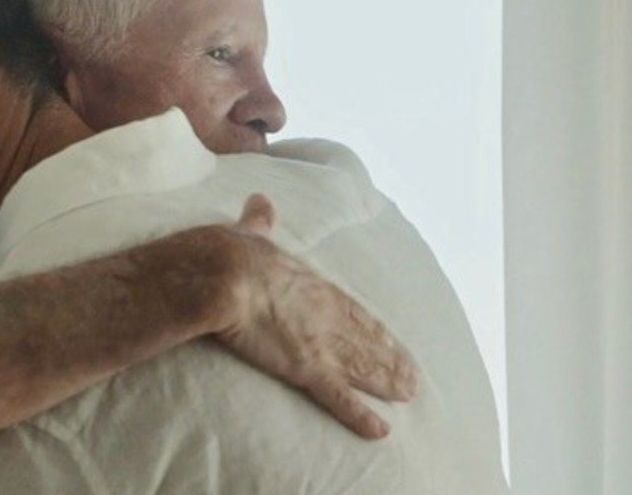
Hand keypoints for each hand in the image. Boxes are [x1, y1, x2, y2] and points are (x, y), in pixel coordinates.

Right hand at [215, 194, 416, 439]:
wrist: (220, 275)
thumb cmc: (230, 254)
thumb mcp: (249, 233)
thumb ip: (259, 222)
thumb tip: (259, 201)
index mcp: (310, 285)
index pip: (350, 310)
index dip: (372, 328)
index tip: (390, 340)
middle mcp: (324, 315)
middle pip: (365, 341)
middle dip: (389, 360)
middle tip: (411, 376)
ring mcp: (319, 343)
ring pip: (362, 368)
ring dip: (386, 383)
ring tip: (407, 396)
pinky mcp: (305, 368)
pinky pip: (338, 398)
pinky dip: (359, 415)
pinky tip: (380, 430)